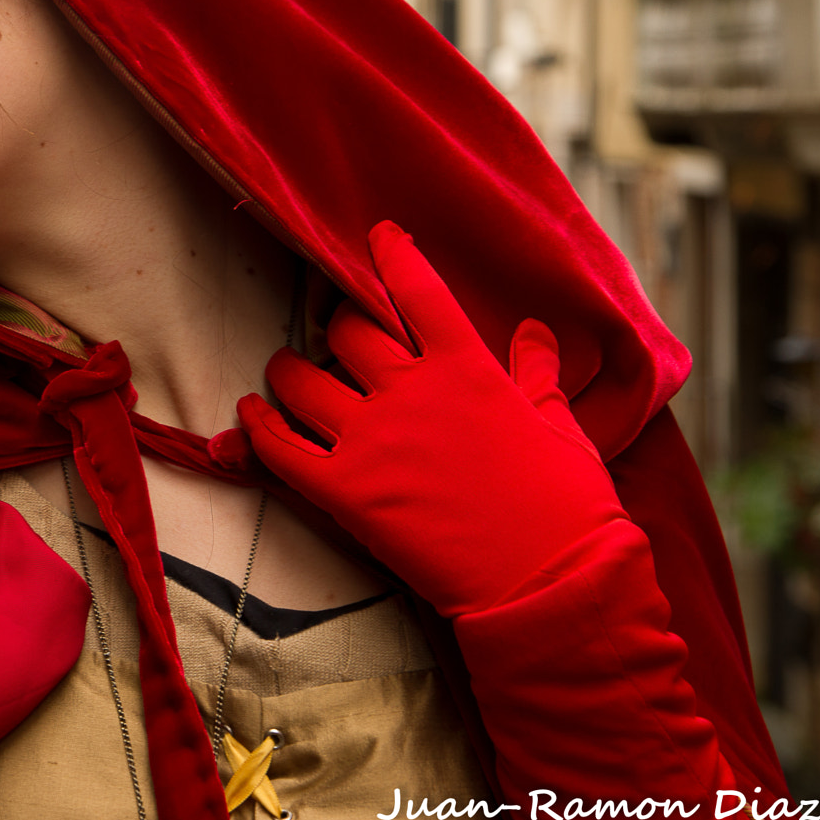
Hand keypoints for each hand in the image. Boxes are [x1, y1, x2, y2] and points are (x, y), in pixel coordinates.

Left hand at [237, 221, 626, 618]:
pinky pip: (280, 449)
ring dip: (287, 371)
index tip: (379, 236)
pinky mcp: (345, 492)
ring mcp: (372, 440)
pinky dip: (258, 429)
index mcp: (468, 368)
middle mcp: (410, 391)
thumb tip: (535, 333)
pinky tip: (251, 415)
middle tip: (332, 329)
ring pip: (300, 381)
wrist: (550, 582)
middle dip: (336, 325)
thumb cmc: (568, 507)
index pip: (418, 291)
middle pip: (347, 332)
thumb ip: (538, 374)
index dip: (393, 257)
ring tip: (285, 369)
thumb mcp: (562, 427)